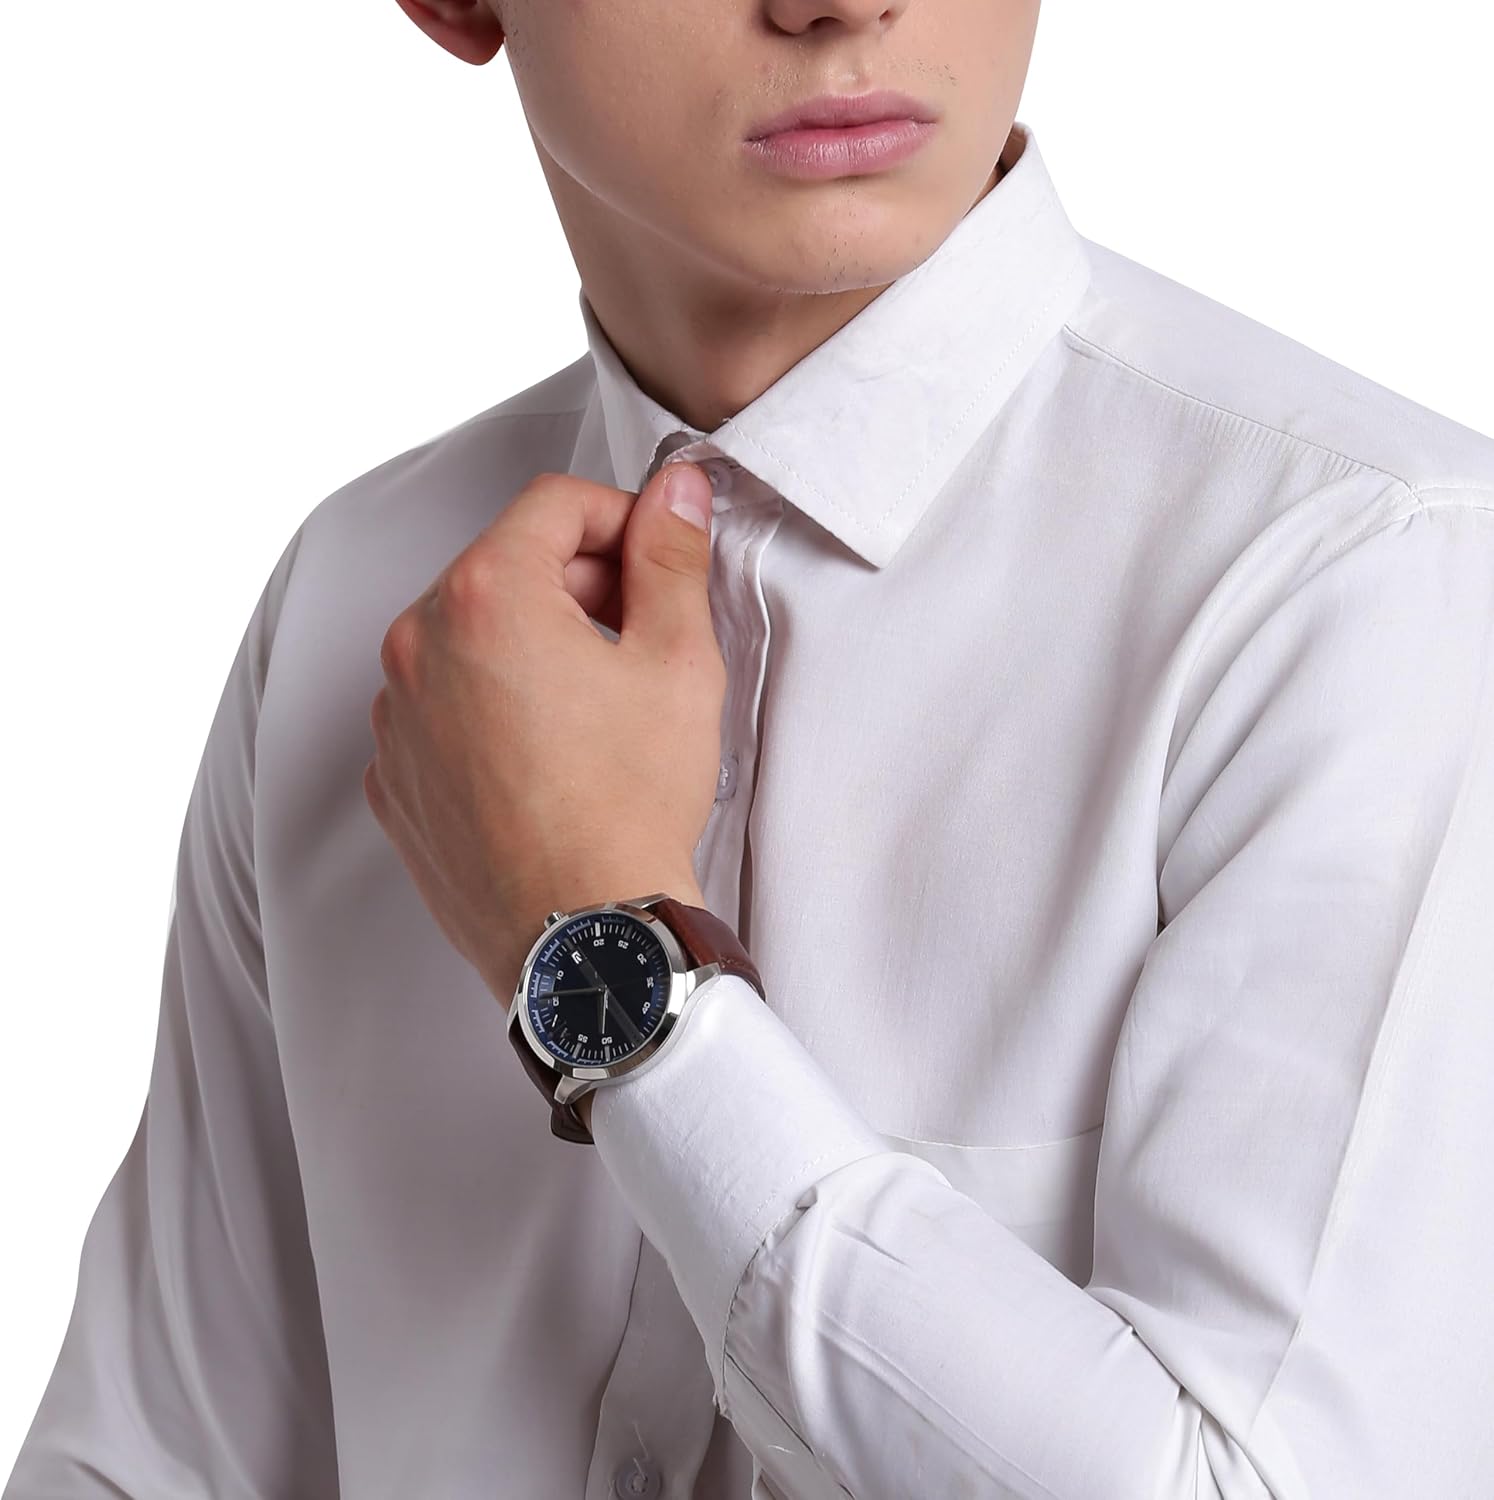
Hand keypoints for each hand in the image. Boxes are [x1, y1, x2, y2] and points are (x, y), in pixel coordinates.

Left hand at [363, 460, 719, 1000]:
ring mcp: (395, 718)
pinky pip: (440, 708)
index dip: (621, 521)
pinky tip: (547, 757)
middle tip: (639, 642)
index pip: (554, 505)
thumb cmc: (628, 809)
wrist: (583, 939)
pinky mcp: (393, 778)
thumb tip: (675, 495)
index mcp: (487, 599)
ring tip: (593, 712)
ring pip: (470, 638)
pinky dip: (489, 710)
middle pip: (505, 567)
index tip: (655, 562)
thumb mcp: (677, 664)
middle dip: (578, 587)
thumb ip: (671, 558)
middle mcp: (418, 647)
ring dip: (531, 647)